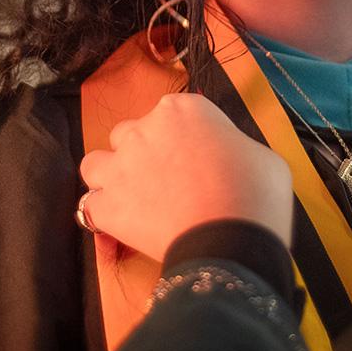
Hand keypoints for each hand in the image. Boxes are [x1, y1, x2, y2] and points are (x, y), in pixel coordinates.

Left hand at [78, 93, 293, 260]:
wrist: (231, 241)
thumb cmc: (255, 194)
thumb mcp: (261, 155)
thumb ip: (232, 145)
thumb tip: (226, 157)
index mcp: (183, 109)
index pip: (172, 113)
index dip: (182, 137)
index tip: (195, 158)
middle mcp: (145, 128)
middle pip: (129, 133)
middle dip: (143, 152)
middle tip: (167, 180)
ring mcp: (120, 165)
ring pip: (97, 163)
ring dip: (111, 176)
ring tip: (133, 198)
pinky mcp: (107, 204)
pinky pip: (90, 205)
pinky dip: (103, 214)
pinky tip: (123, 225)